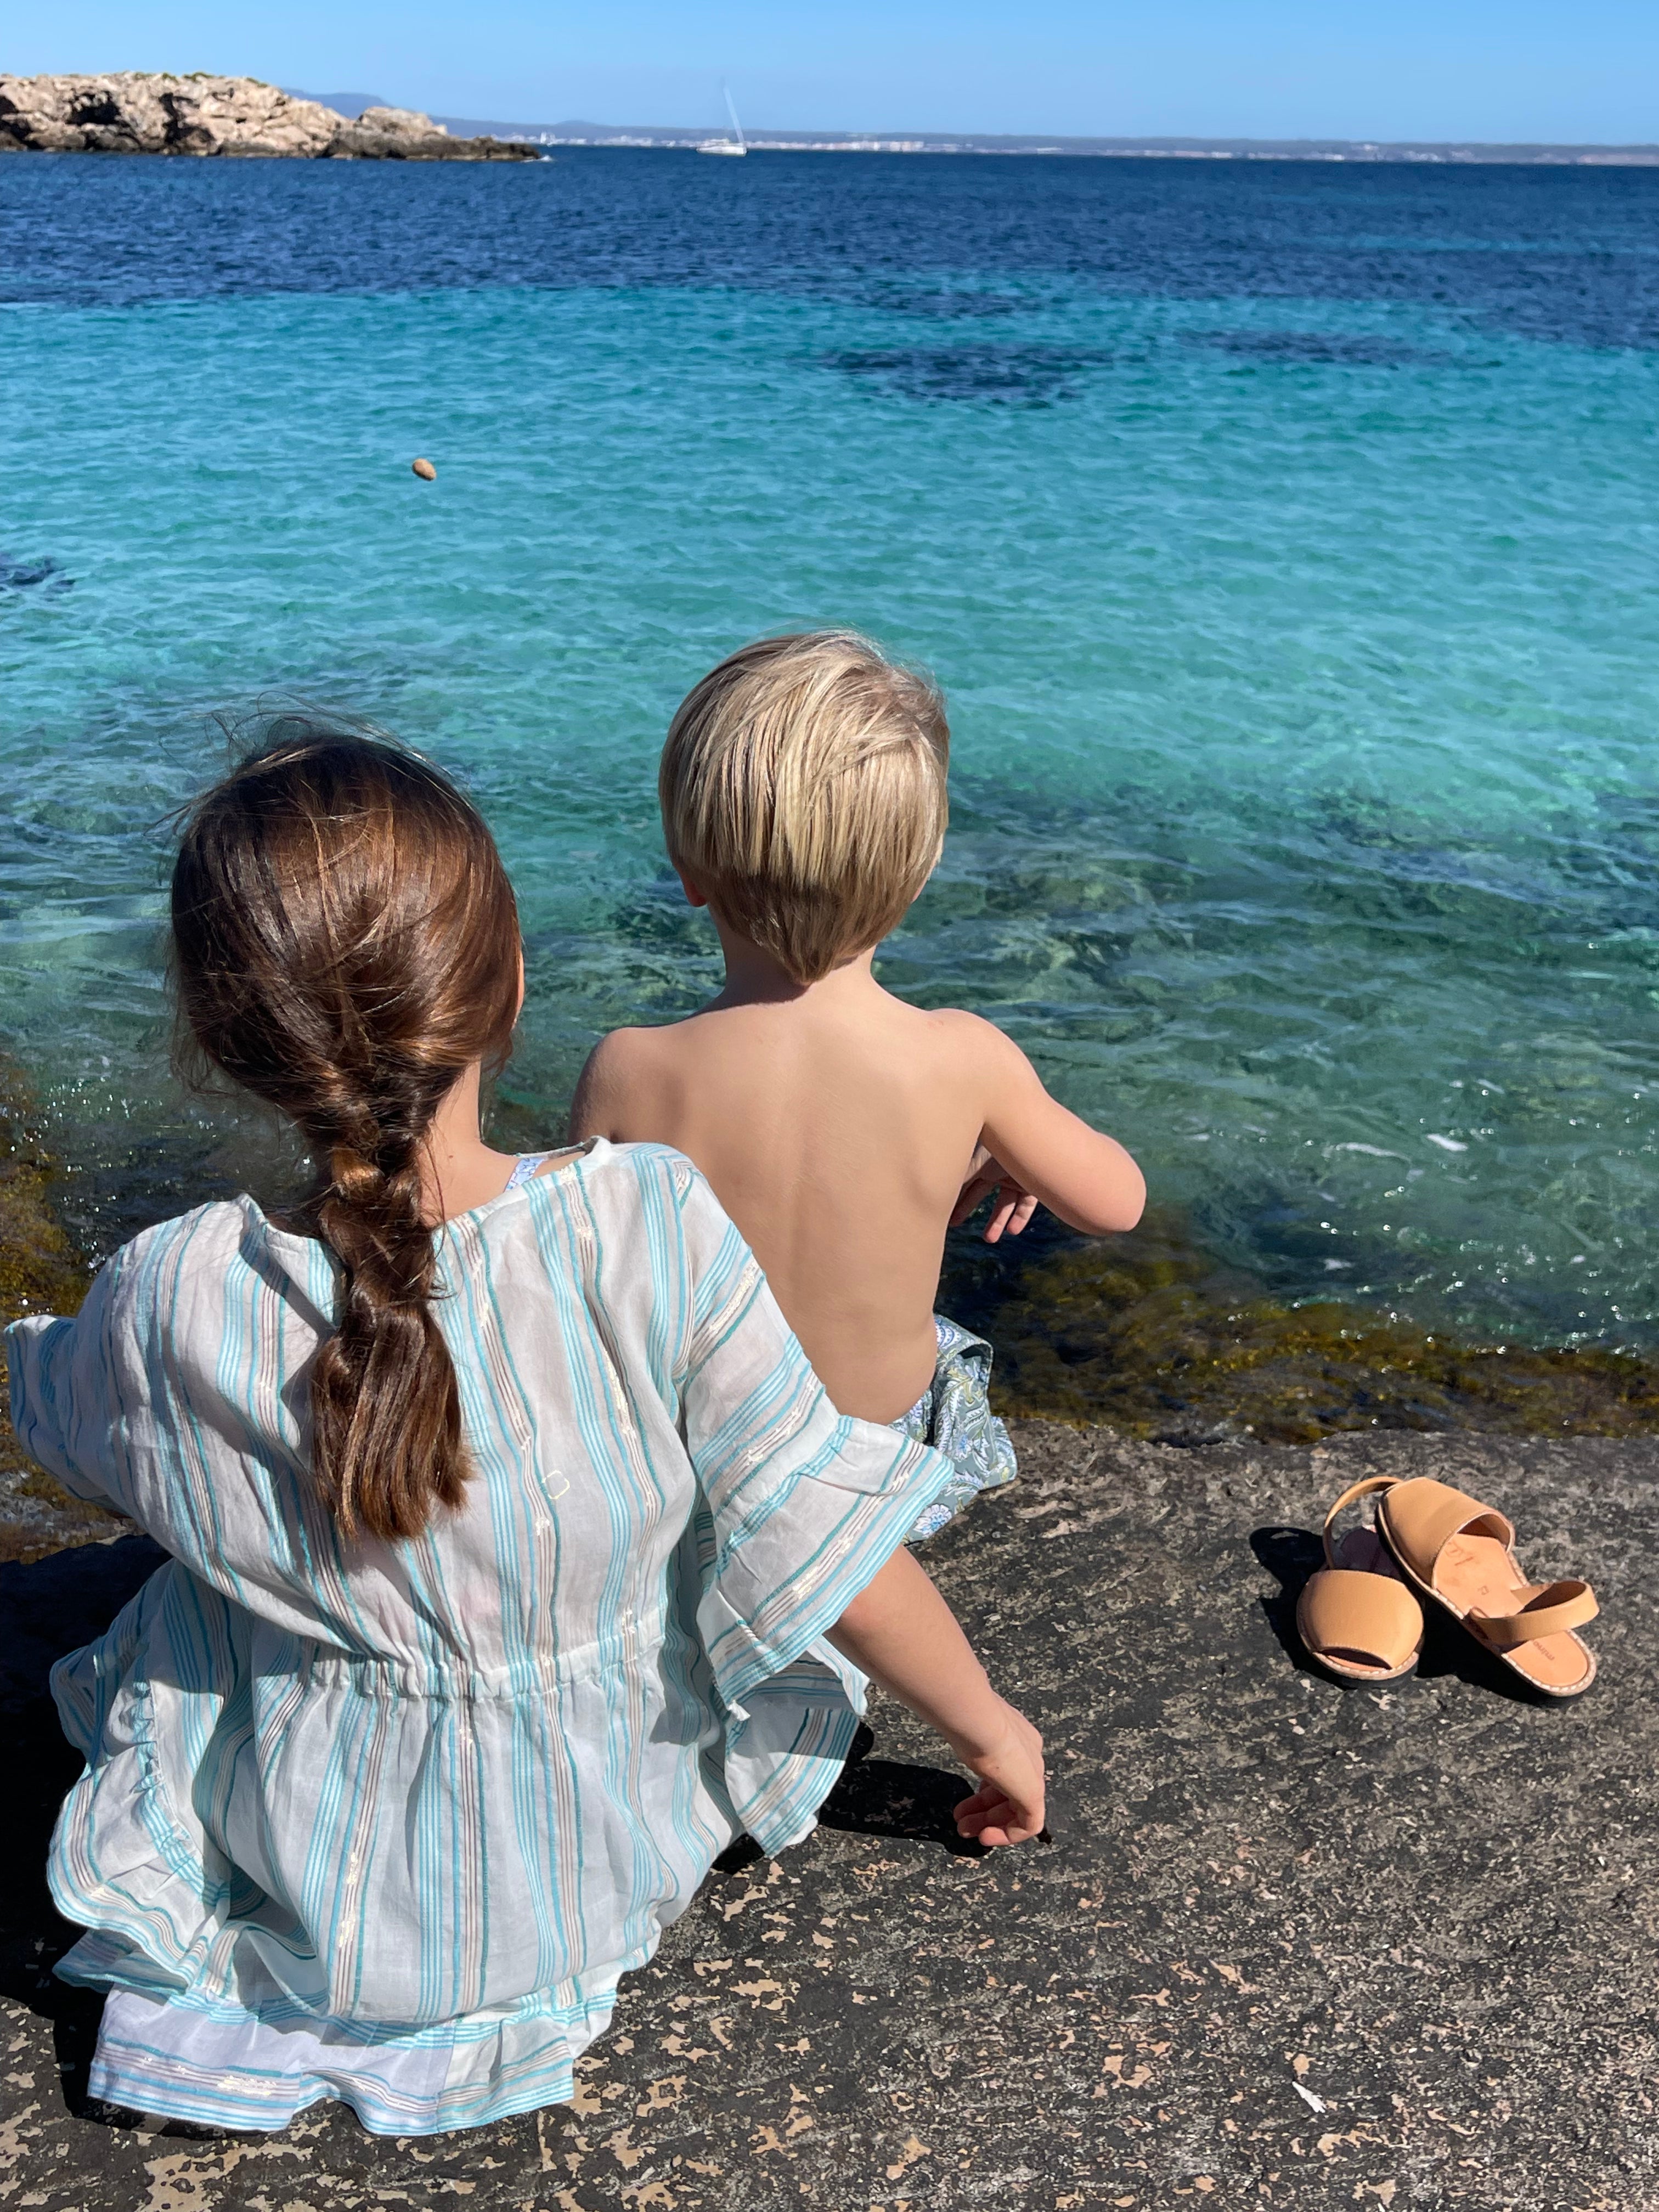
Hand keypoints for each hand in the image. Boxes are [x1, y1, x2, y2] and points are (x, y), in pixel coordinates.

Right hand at [949, 1697, 1045, 1847]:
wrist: (979, 1721)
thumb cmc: (969, 1723)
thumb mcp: (970, 1736)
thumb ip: (973, 1744)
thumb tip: (959, 1739)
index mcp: (1018, 1740)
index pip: (1006, 1773)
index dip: (985, 1792)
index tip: (966, 1802)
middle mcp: (1030, 1757)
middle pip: (1009, 1793)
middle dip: (983, 1812)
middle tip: (960, 1822)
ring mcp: (1033, 1775)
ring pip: (1016, 1809)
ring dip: (989, 1824)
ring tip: (964, 1830)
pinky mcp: (1034, 1794)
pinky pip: (1028, 1824)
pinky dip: (1007, 1834)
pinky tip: (985, 1836)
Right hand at [950, 1146, 1039, 1243]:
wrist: (1034, 1138)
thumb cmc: (1001, 1144)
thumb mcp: (974, 1162)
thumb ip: (958, 1179)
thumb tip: (935, 1194)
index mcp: (979, 1159)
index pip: (962, 1181)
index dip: (952, 1196)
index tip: (941, 1212)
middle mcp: (995, 1167)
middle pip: (978, 1192)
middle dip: (965, 1208)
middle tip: (953, 1224)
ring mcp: (1014, 1176)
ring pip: (1004, 1202)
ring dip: (997, 1221)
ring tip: (989, 1239)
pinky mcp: (1033, 1184)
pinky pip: (1026, 1204)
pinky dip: (1020, 1218)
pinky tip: (1013, 1231)